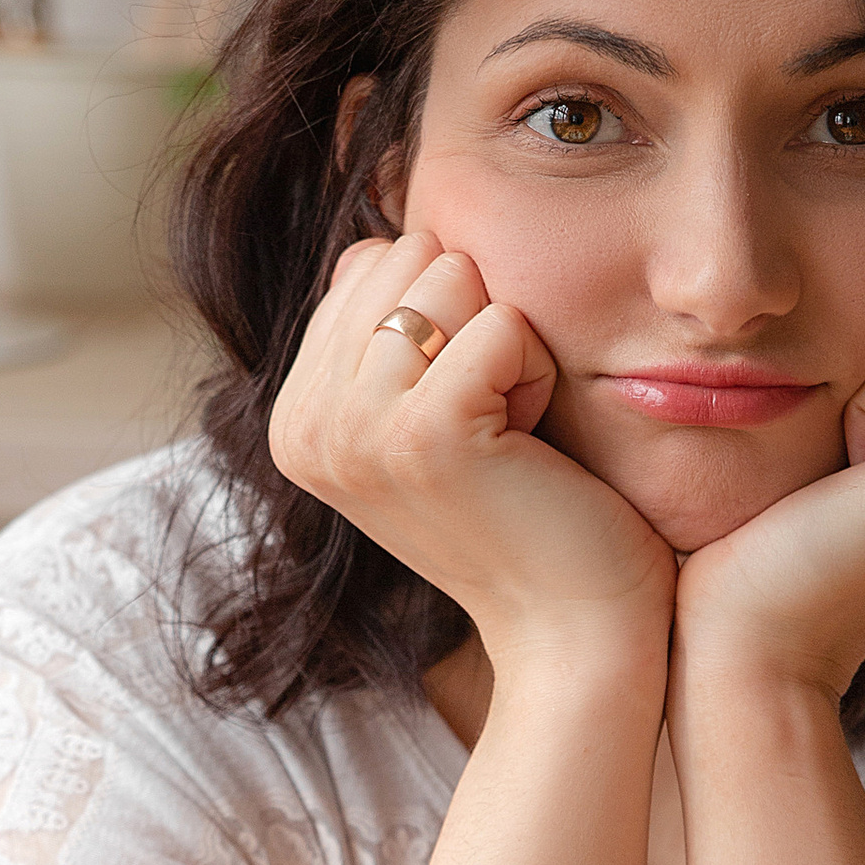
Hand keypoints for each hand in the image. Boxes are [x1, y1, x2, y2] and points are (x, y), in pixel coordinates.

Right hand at [269, 232, 675, 674]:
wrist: (569, 629)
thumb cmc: (524, 513)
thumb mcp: (426, 415)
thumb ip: (385, 331)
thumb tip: (388, 234)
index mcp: (295, 417)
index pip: (371, 261)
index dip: (444, 319)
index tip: (462, 415)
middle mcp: (305, 425)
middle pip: (410, 255)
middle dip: (474, 320)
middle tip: (492, 424)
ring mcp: (355, 432)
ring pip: (451, 278)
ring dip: (509, 345)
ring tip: (508, 433)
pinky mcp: (423, 435)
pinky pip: (502, 322)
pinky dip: (537, 373)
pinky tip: (530, 445)